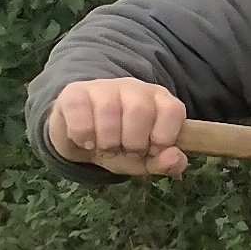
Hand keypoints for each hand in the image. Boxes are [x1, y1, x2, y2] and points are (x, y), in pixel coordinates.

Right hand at [48, 78, 189, 174]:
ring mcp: (104, 86)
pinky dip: (83, 134)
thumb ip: (166, 163)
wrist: (82, 141)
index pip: (172, 110)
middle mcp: (134, 88)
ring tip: (105, 147)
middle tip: (125, 151)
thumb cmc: (121, 147)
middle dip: (134, 142)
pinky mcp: (74, 91)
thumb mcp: (146, 161)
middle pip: (140, 109)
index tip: (152, 150)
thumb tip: (175, 157)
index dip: (164, 136)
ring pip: (109, 109)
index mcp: (159, 101)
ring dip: (108, 140)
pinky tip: (86, 141)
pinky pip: (79, 110)